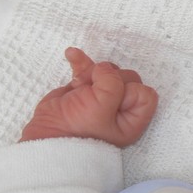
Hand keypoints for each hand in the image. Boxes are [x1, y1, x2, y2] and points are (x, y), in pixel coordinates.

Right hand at [19, 47, 158, 146]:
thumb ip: (112, 83)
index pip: (145, 94)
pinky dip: (81, 61)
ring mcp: (102, 97)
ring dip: (93, 73)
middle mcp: (121, 108)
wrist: (46, 138)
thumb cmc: (79, 130)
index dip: (130, 92)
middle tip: (93, 94)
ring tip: (78, 87)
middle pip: (127, 78)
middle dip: (109, 80)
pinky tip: (72, 54)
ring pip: (108, 71)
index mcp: (132, 120)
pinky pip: (88, 69)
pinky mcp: (85, 89)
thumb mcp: (102, 108)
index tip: (112, 102)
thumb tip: (105, 68)